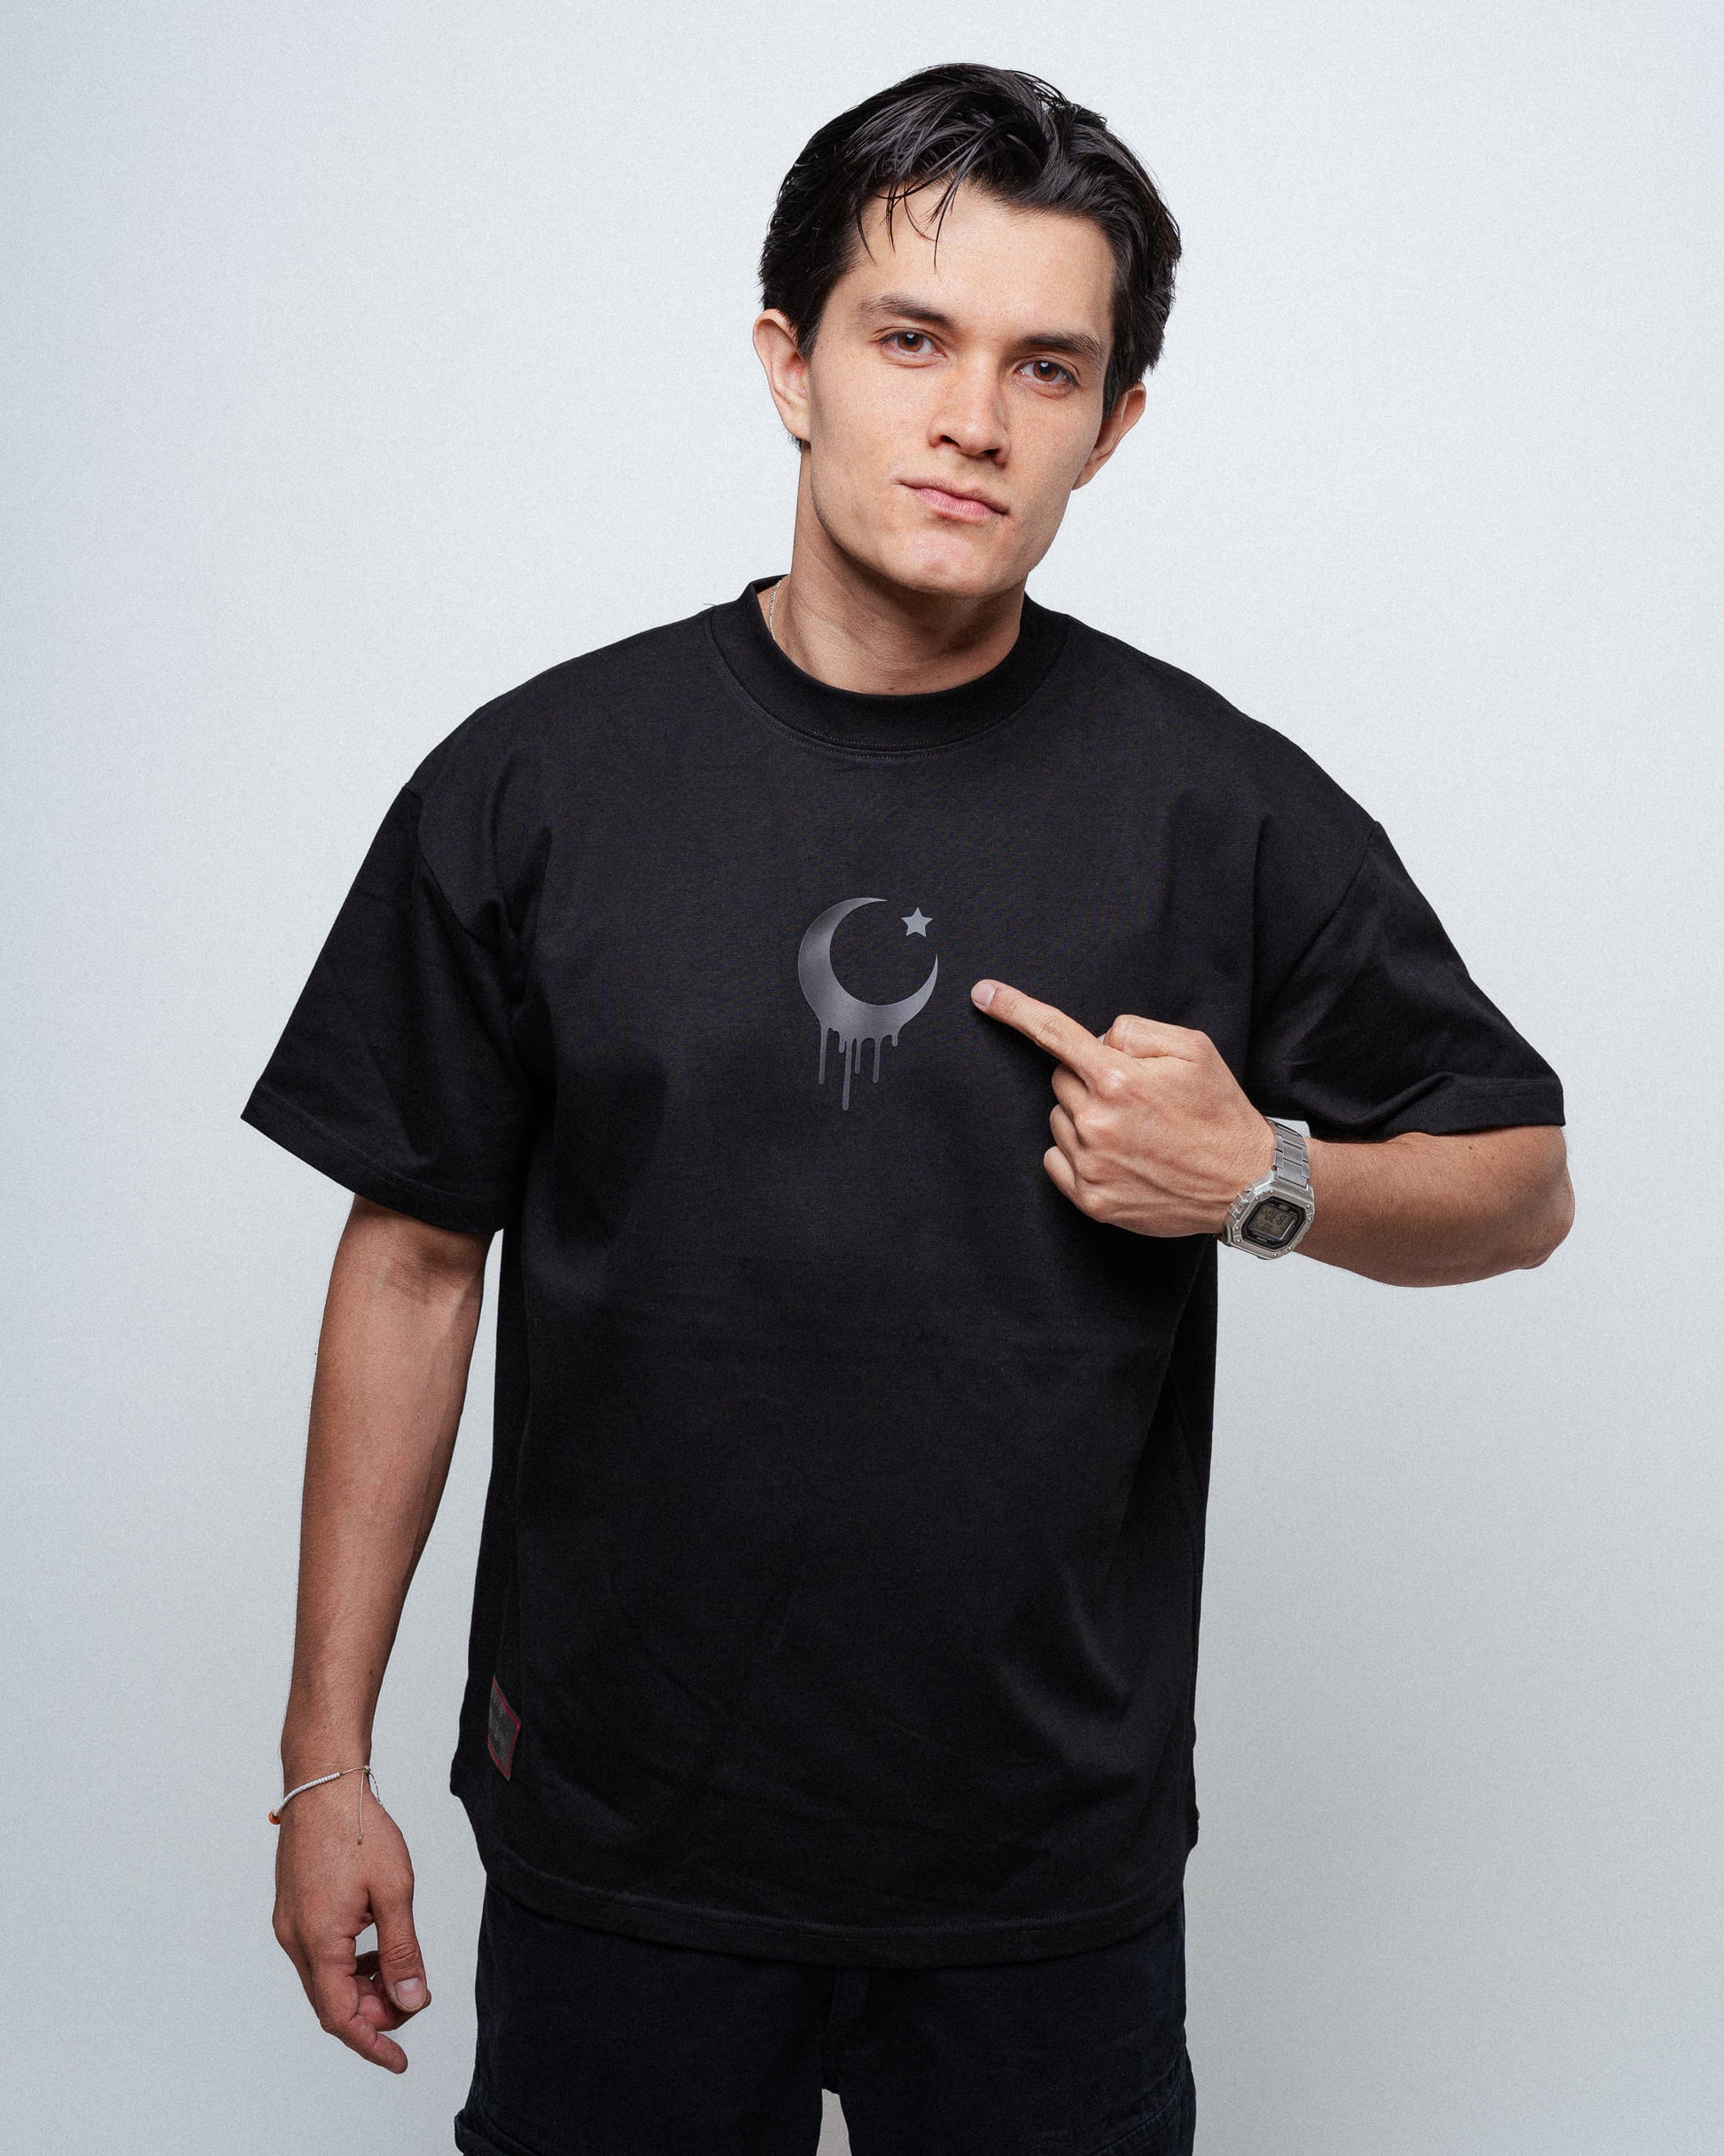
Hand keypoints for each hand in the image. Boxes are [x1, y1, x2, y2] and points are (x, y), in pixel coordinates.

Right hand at [272, 1773, 429, 2072]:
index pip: (342, 2017)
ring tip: (400, 1975)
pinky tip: (377, 1948)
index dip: (372, 2044)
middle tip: (413, 2002)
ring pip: (325, 1980)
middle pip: (332, 2003)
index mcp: (318, 1941)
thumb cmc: (358, 1828)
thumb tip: (411, 2000)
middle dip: (373, 2015)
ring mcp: (290, 1924)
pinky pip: (319, 1955)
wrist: (323, 1783)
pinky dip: (349, 1965)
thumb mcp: (394, 1891)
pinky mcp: (293, 1909)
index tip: (399, 2060)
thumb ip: (402, 1951)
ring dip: (362, 1989)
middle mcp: (295, 1939)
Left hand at [971, 978, 1274, 1236]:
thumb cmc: (1219, 1112)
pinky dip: (1077, 1153)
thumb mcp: (1193, 1048)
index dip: (1015, 1010)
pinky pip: (1056, 1160)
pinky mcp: (1092, 1200)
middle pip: (1060, 1081)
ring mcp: (1092, 1164)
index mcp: (1119, 1079)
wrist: (1245, 1183)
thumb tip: (1098, 1040)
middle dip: (1088, 1080)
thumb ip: (1135, 1031)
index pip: (1055, 1034)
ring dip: (1085, 1118)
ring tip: (1135, 1131)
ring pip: (1059, 1120)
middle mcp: (1097, 1122)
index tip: (983, 994)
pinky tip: (1118, 1156)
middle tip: (1134, 1097)